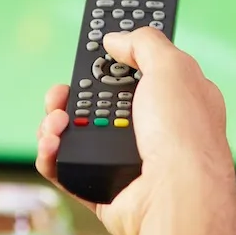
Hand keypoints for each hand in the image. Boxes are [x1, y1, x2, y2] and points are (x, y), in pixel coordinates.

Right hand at [37, 28, 235, 234]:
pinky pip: (68, 169)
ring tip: (56, 121)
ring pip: (80, 137)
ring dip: (57, 124)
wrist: (178, 195)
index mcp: (177, 102)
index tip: (92, 55)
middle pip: (102, 106)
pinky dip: (52, 155)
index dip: (115, 63)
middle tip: (61, 92)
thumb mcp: (171, 66)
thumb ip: (143, 44)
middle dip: (75, 95)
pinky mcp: (105, 191)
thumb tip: (114, 39)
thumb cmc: (184, 131)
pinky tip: (51, 143)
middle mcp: (155, 132)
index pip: (142, 76)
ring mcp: (130, 163)